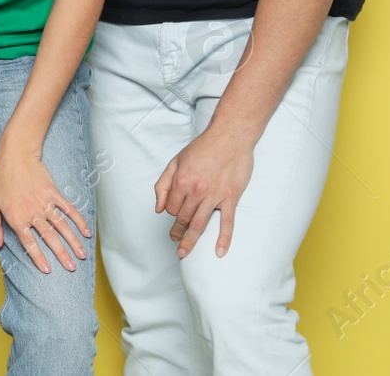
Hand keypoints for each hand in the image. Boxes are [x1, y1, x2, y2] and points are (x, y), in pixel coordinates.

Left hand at [0, 145, 90, 273]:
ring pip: (61, 226)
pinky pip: (68, 209)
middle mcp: (31, 212)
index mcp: (15, 217)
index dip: (38, 257)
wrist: (15, 155)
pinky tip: (86, 232)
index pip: (29, 242)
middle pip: (49, 237)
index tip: (48, 270)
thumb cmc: (0, 179)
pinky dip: (79, 221)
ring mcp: (44, 202)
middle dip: (61, 254)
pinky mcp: (53, 192)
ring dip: (73, 241)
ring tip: (81, 255)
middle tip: (71, 268)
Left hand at [154, 126, 253, 257]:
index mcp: (181, 181)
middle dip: (178, 231)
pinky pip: (227, 223)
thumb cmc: (202, 148)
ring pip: (200, 224)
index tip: (174, 215)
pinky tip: (219, 252)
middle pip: (184, 219)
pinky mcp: (230, 198)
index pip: (172, 208)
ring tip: (184, 252)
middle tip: (175, 241)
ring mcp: (214, 196)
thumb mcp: (175, 161)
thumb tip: (158, 208)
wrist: (230, 137)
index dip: (171, 213)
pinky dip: (223, 239)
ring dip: (190, 240)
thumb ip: (163, 185)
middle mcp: (196, 191)